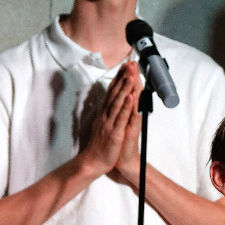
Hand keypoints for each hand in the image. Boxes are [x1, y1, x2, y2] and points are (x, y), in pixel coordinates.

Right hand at [76, 63, 142, 180]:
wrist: (93, 162)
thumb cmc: (100, 145)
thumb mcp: (104, 125)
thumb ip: (107, 113)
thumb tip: (110, 102)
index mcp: (105, 113)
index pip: (112, 91)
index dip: (119, 78)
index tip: (125, 66)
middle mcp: (106, 115)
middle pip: (115, 92)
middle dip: (123, 77)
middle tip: (130, 63)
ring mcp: (110, 123)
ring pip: (118, 102)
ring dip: (125, 88)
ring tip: (131, 75)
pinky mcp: (114, 133)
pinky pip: (121, 118)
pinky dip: (126, 107)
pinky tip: (130, 97)